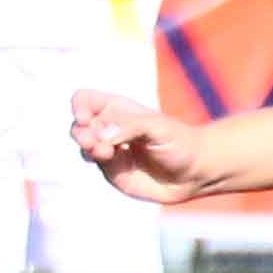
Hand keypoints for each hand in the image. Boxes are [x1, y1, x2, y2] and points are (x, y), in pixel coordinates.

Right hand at [70, 87, 220, 205]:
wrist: (193, 172)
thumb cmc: (179, 142)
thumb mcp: (157, 127)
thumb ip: (129, 126)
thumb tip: (102, 134)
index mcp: (117, 108)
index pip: (85, 100)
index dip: (79, 105)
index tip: (85, 116)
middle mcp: (109, 127)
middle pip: (79, 124)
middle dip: (80, 131)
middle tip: (92, 141)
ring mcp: (108, 149)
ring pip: (84, 144)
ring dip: (87, 146)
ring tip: (103, 151)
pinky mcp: (112, 170)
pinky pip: (95, 163)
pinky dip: (97, 160)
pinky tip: (109, 158)